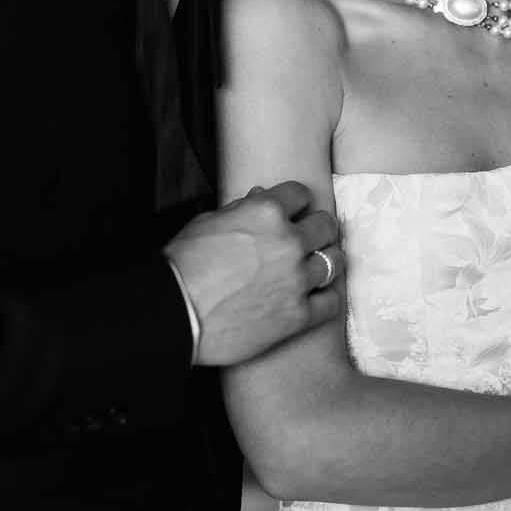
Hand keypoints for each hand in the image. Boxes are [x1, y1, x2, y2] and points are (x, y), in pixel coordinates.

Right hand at [164, 182, 343, 367]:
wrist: (176, 313)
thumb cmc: (183, 266)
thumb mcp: (208, 222)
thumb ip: (241, 208)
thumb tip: (258, 197)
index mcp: (266, 211)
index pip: (301, 194)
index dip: (295, 203)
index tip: (293, 212)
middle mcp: (288, 241)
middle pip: (325, 225)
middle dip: (316, 229)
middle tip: (308, 239)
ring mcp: (297, 279)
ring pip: (335, 261)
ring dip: (325, 261)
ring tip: (315, 267)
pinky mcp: (298, 315)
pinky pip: (331, 302)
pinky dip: (326, 298)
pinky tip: (317, 297)